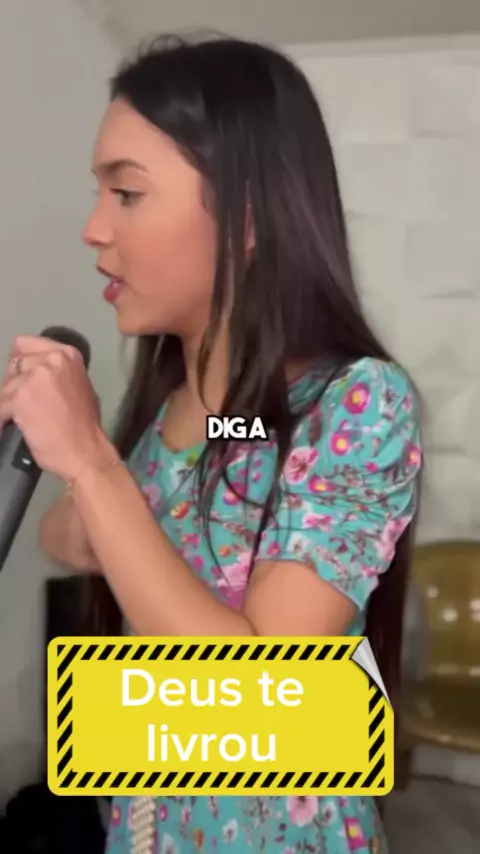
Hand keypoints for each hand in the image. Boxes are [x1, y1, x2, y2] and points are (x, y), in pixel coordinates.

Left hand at [0, 336, 111, 481]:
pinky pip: (0, 406)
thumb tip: (35, 374)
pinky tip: (7, 427)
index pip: (25, 344)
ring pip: (5, 387)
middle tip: (18, 403)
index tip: (21, 379)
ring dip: (7, 404)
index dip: (20, 363)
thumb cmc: (85, 425)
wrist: (85, 451)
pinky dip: (2, 419)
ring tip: (13, 419)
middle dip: (14, 385)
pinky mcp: (19, 398)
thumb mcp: (79, 386)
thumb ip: (58, 374)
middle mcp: (50, 359)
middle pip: (14, 365)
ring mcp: (33, 378)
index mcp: (66, 354)